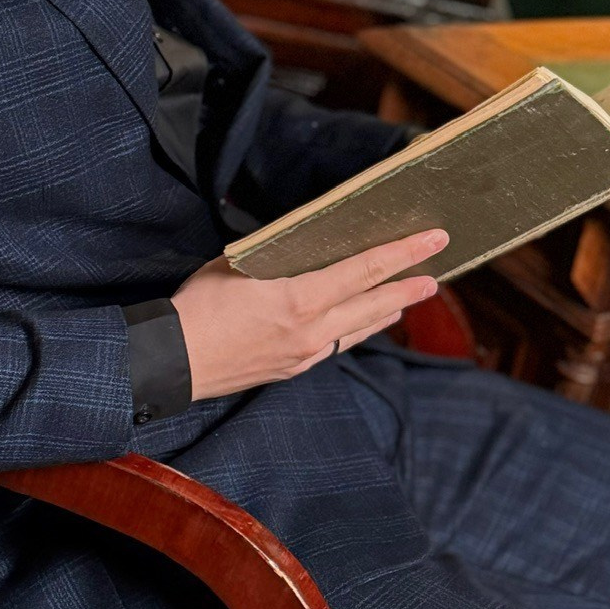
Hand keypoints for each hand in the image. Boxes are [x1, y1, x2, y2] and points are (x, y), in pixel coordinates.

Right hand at [170, 228, 449, 400]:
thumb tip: (303, 247)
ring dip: (387, 310)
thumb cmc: (198, 306)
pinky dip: (357, 328)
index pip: (366, 270)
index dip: (404, 253)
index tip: (433, 239)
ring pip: (360, 328)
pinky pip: (337, 343)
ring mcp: (306, 353)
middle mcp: (312, 329)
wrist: (172, 362)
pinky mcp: (294, 369)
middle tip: (436, 273)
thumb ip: (278, 257)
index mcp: (300, 299)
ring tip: (409, 295)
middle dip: (410, 286)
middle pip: (375, 304)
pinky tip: (363, 321)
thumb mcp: (238, 265)